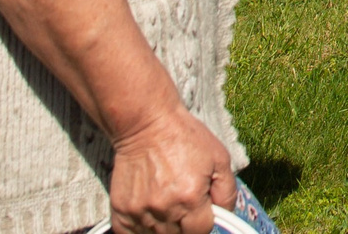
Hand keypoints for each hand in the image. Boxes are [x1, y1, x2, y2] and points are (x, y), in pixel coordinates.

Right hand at [106, 104, 232, 233]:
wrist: (145, 124)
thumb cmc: (185, 138)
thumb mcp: (219, 158)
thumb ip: (227, 192)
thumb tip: (225, 216)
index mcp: (190, 198)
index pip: (201, 232)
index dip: (205, 222)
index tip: (203, 211)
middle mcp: (164, 209)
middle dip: (186, 225)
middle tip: (185, 205)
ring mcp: (139, 212)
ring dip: (165, 228)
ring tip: (167, 204)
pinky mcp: (120, 211)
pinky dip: (142, 230)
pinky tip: (150, 214)